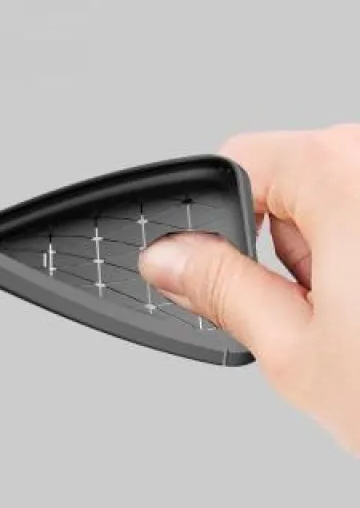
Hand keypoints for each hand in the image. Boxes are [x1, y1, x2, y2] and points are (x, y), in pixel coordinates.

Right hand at [139, 124, 359, 453]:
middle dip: (288, 246)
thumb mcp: (297, 350)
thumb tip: (166, 259)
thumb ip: (217, 289)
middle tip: (319, 311)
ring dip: (337, 253)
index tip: (221, 263)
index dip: (216, 217)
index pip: (238, 158)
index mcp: (344, 176)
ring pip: (341, 197)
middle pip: (292, 178)